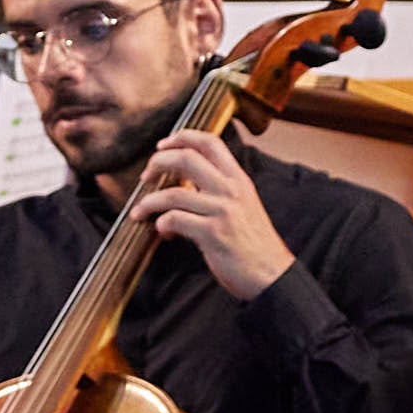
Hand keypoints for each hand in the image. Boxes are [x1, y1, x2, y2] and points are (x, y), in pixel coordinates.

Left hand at [136, 128, 294, 302]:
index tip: (162, 146)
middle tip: (145, 176)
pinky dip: (161, 225)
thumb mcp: (244, 205)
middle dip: (158, 163)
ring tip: (140, 211)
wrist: (272, 275)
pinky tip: (163, 232)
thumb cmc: (255, 244)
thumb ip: (222, 189)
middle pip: (186, 158)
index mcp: (239, 179)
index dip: (182, 137)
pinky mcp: (213, 235)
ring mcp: (222, 211)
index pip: (210, 142)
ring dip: (148, 201)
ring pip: (173, 193)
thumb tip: (187, 181)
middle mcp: (231, 190)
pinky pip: (175, 220)